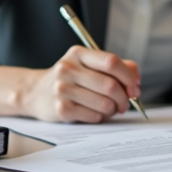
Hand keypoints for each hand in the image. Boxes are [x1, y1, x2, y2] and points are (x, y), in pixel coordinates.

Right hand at [21, 45, 140, 122]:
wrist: (35, 92)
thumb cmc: (70, 78)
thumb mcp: (89, 65)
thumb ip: (116, 67)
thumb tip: (136, 80)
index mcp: (79, 53)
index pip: (111, 62)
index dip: (128, 77)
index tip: (134, 88)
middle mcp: (68, 69)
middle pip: (110, 85)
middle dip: (124, 98)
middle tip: (125, 104)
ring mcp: (62, 89)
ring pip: (104, 104)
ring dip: (113, 110)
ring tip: (109, 108)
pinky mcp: (61, 109)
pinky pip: (94, 117)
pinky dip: (100, 117)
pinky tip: (94, 113)